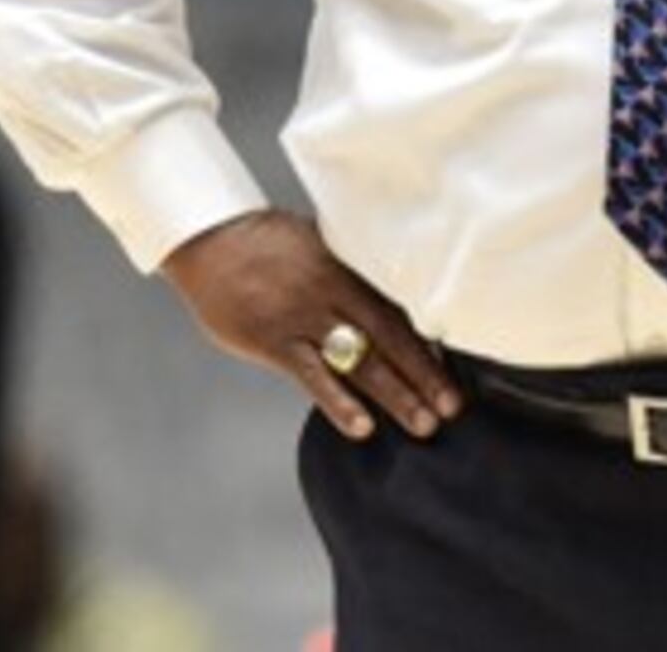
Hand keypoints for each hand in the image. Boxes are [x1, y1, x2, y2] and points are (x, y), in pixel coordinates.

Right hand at [158, 208, 461, 442]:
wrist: (211, 238)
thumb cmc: (268, 244)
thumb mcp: (319, 245)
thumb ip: (352, 272)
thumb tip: (392, 298)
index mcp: (348, 269)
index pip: (398, 310)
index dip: (428, 343)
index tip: (455, 371)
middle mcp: (333, 294)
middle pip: (389, 337)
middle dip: (425, 374)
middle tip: (452, 407)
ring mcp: (303, 319)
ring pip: (359, 361)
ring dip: (395, 394)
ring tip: (423, 424)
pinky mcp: (274, 341)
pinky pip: (312, 377)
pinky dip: (339, 403)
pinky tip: (362, 426)